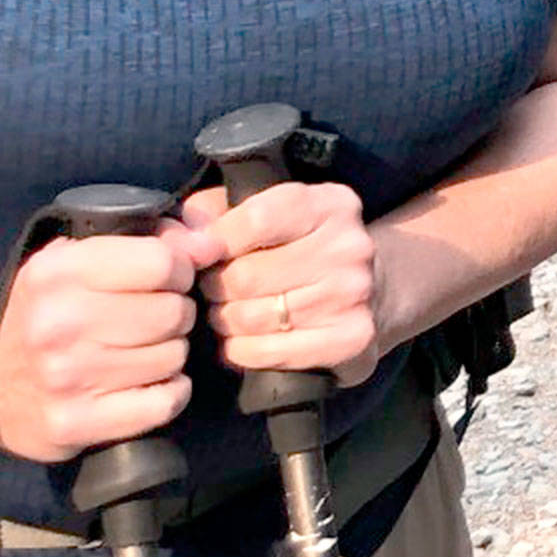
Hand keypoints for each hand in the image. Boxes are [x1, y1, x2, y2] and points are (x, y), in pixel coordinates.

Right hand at [0, 221, 209, 461]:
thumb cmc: (43, 311)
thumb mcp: (75, 259)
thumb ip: (146, 238)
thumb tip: (210, 242)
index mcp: (57, 271)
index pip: (160, 262)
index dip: (180, 267)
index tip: (170, 277)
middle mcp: (59, 322)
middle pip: (172, 312)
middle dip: (176, 312)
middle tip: (155, 317)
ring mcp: (67, 377)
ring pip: (173, 357)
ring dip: (170, 353)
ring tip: (143, 349)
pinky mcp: (76, 423)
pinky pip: (163, 403)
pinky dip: (169, 392)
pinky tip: (149, 382)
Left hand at [181, 181, 380, 387]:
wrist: (377, 288)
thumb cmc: (304, 245)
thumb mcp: (269, 209)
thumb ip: (216, 212)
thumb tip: (180, 239)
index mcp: (329, 204)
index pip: (256, 219)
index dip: (217, 241)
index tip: (206, 253)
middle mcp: (348, 247)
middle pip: (248, 276)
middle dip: (217, 287)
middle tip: (214, 290)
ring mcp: (353, 296)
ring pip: (253, 317)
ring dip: (226, 320)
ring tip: (227, 313)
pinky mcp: (351, 340)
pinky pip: (270, 352)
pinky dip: (243, 351)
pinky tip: (242, 341)